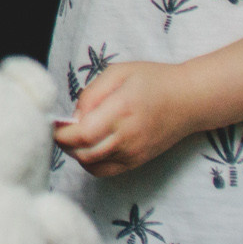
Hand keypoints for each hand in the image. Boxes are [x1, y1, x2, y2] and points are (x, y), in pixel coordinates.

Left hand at [55, 60, 195, 175]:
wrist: (189, 100)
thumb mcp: (118, 73)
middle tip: (60, 128)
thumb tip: (73, 115)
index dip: (61, 132)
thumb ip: (92, 93)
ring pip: (91, 164)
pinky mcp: (137, 162)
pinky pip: (105, 170)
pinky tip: (89, 147)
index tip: (53, 122)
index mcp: (122, 110)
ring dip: (75, 152)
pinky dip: (90, 162)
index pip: (83, 134)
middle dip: (64, 143)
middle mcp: (128, 136)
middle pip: (83, 153)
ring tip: (73, 135)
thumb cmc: (153, 80)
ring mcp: (134, 153)